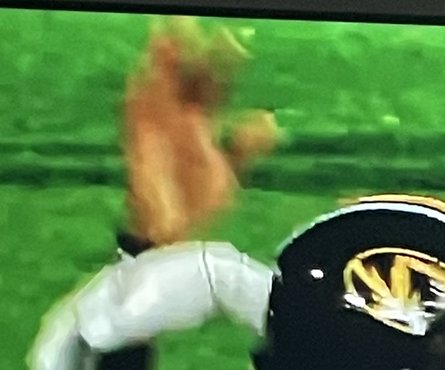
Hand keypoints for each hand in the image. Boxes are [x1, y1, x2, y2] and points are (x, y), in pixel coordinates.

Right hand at [125, 18, 277, 244]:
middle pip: (184, 76)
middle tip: (192, 22)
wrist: (174, 234)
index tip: (237, 41)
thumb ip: (247, 146)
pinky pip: (134, 107)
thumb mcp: (230, 173)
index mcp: (202, 123)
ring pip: (158, 83)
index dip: (224, 65)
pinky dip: (138, 88)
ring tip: (166, 31)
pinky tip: (143, 68)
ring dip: (160, 58)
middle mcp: (178, 118)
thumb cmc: (201, 205)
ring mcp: (157, 125)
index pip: (215, 86)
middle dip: (187, 49)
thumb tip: (271, 120)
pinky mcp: (136, 138)